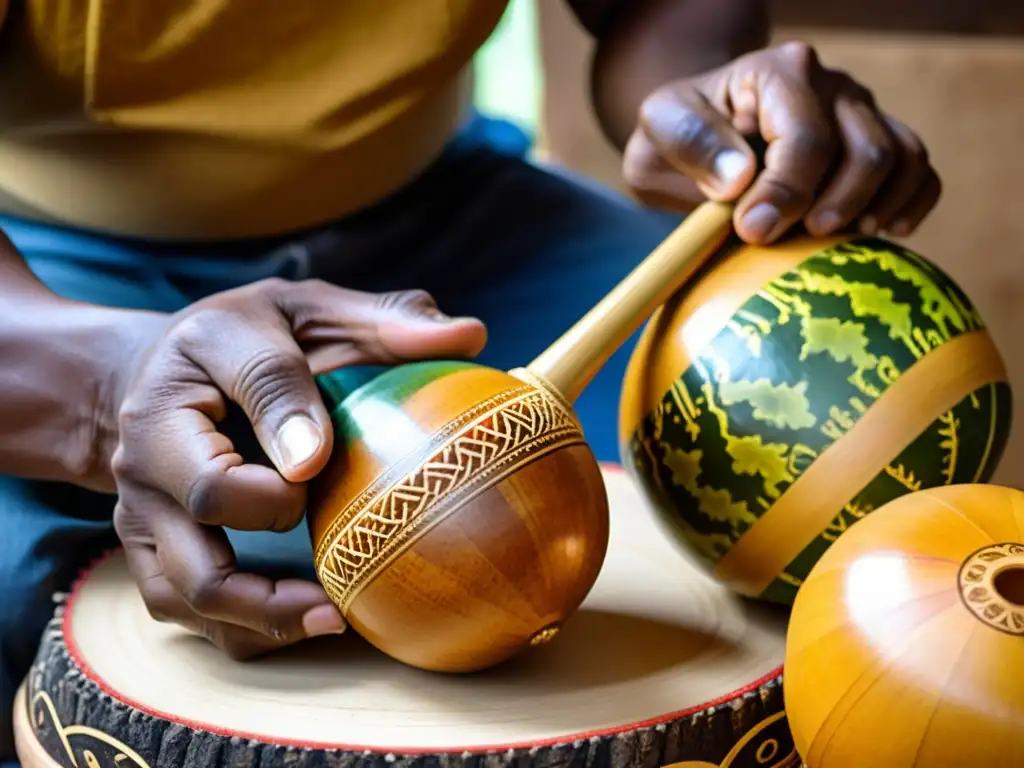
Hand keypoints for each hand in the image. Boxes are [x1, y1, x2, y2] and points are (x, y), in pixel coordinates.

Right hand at [109, 278, 486, 658]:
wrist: (163, 377)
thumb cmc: (251, 343)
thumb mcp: (310, 310)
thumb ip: (383, 321)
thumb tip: (470, 336)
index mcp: (199, 357)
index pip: (254, 383)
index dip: (295, 419)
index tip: (326, 456)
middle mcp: (150, 440)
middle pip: (205, 497)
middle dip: (276, 514)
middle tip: (338, 521)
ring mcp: (141, 507)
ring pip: (188, 580)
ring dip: (263, 608)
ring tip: (337, 615)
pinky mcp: (147, 553)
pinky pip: (187, 612)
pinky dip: (247, 631)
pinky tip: (310, 620)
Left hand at [623, 42, 940, 243]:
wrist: (698, 137)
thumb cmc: (680, 134)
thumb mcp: (660, 127)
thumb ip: (692, 142)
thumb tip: (740, 178)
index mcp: (780, 72)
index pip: (806, 136)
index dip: (785, 191)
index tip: (752, 229)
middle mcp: (832, 86)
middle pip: (865, 152)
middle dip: (831, 207)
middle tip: (789, 240)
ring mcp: (861, 113)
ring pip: (901, 159)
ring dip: (874, 209)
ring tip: (834, 240)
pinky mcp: (877, 143)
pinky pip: (920, 171)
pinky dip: (911, 204)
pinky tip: (881, 233)